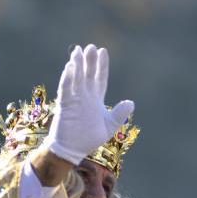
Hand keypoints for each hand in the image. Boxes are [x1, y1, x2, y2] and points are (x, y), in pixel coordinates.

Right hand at [41, 44, 134, 164]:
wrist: (72, 150)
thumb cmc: (89, 138)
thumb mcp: (109, 126)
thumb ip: (119, 114)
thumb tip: (131, 103)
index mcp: (96, 99)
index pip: (100, 78)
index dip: (101, 65)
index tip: (103, 51)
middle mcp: (85, 96)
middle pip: (88, 75)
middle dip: (89, 61)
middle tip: (91, 47)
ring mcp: (74, 100)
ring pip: (76, 78)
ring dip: (77, 65)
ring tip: (78, 51)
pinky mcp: (65, 105)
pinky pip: (66, 89)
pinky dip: (68, 79)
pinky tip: (70, 67)